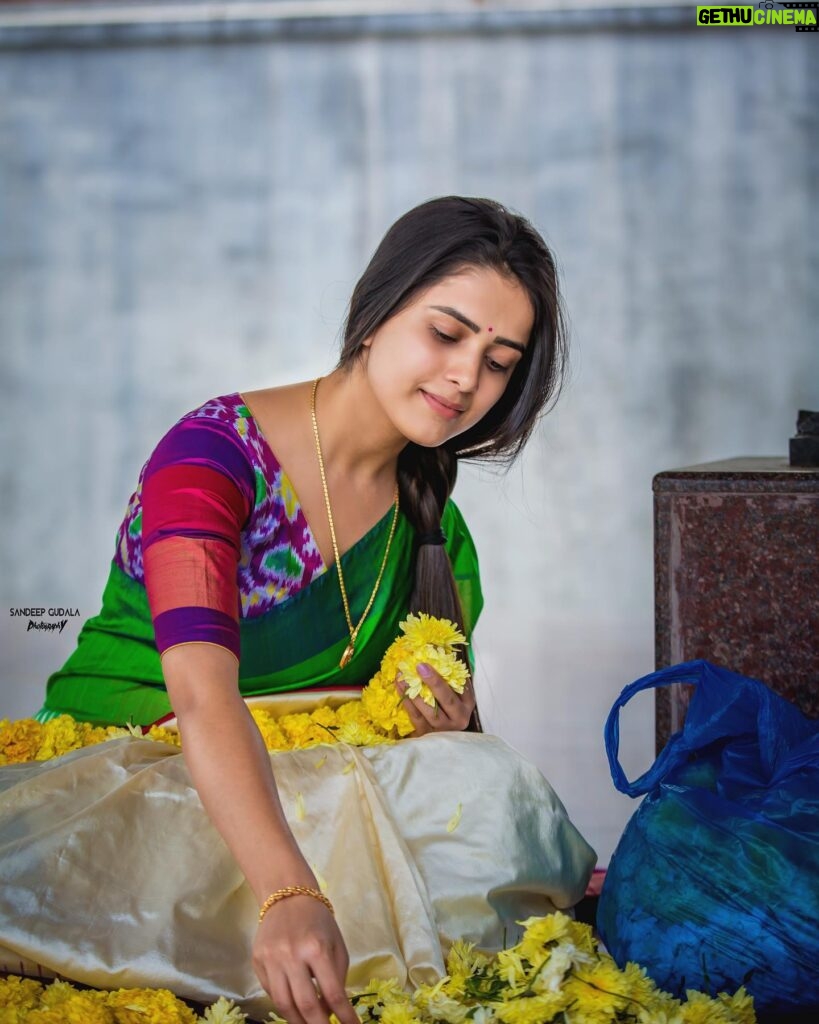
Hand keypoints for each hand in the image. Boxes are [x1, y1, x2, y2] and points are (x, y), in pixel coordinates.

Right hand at [252, 893, 358, 1023]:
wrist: (287, 896)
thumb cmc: (318, 922)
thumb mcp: (336, 945)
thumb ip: (337, 978)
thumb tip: (330, 1011)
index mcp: (318, 948)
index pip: (332, 992)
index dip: (344, 1016)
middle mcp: (292, 954)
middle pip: (305, 1004)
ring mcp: (272, 959)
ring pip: (283, 1004)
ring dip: (298, 1021)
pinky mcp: (257, 961)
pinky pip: (270, 992)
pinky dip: (284, 1003)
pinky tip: (294, 1006)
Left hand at [395, 663, 475, 734]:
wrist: (440, 740)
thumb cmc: (447, 710)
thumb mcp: (456, 696)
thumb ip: (451, 678)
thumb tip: (438, 651)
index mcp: (466, 706)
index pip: (462, 688)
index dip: (451, 672)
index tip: (438, 658)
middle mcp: (458, 718)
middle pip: (447, 699)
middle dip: (434, 682)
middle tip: (420, 666)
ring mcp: (442, 729)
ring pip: (430, 711)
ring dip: (415, 692)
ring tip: (404, 676)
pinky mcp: (427, 734)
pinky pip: (416, 716)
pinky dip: (406, 700)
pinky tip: (400, 687)